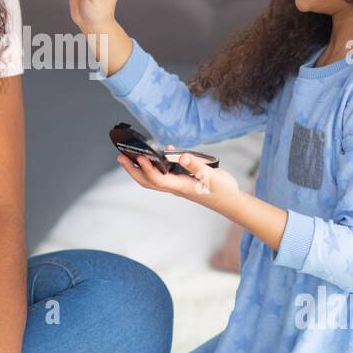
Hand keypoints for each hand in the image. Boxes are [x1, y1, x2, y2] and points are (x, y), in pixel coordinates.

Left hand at [117, 145, 242, 211]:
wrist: (231, 201)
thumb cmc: (222, 190)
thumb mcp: (211, 175)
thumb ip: (196, 165)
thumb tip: (181, 156)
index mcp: (181, 186)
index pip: (158, 179)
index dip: (147, 169)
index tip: (140, 157)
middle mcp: (176, 186)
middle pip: (148, 181)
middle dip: (133, 170)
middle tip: (121, 156)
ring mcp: (178, 184)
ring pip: (154, 178)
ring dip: (141, 168)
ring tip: (129, 155)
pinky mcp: (183, 180)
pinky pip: (166, 172)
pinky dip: (159, 163)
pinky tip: (163, 150)